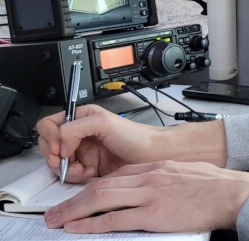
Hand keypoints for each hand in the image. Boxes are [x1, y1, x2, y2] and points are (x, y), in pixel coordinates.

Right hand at [36, 105, 162, 182]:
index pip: (49, 125)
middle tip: (66, 163)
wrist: (152, 155)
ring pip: (57, 163)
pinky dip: (76, 176)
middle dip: (56, 157)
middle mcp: (78, 134)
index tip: (61, 149)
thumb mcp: (104, 123)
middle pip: (49, 145)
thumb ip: (76, 128)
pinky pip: (69, 174)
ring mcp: (82, 151)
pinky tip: (90, 173)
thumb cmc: (135, 136)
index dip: (50, 138)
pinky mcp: (87, 166)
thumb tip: (61, 143)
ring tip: (83, 169)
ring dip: (67, 169)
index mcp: (80, 118)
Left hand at [44, 161, 248, 232]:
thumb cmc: (218, 186)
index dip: (93, 188)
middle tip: (55, 212)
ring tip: (57, 221)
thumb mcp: (188, 174)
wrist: (234, 193)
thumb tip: (158, 191)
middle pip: (101, 186)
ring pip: (101, 199)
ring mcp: (150, 195)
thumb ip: (168, 180)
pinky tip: (78, 228)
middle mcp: (149, 177)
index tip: (80, 198)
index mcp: (158, 168)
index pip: (116, 176)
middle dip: (73, 200)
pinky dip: (92, 224)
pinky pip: (115, 219)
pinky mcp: (154, 214)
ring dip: (74, 211)